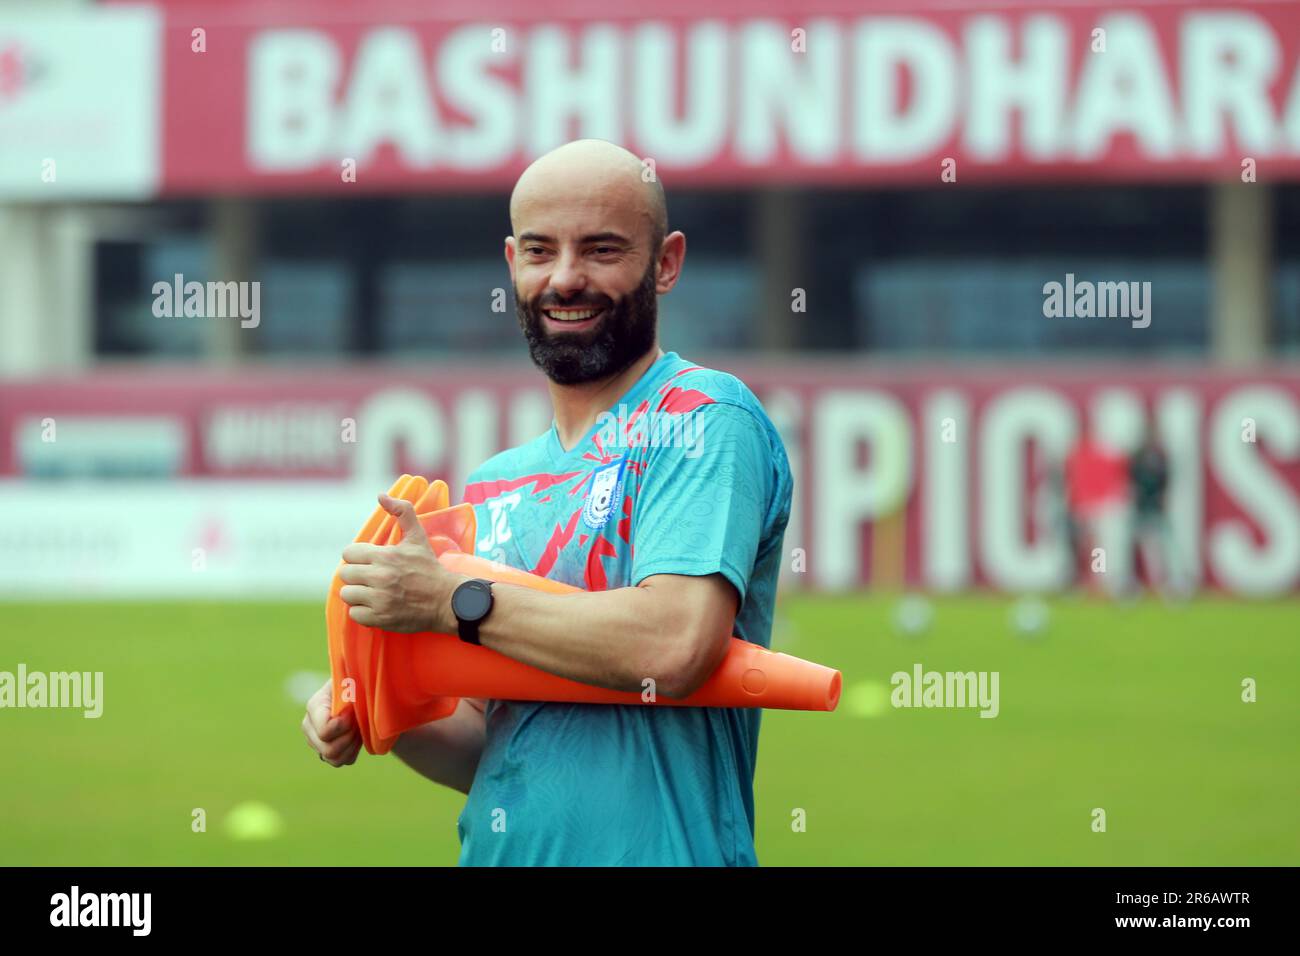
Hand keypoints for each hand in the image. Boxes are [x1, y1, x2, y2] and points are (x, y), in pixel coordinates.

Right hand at [301, 679, 360, 766]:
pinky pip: (340, 762)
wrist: (357, 692)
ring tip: (358, 729)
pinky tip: (356, 737)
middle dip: (350, 737)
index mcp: (314, 706)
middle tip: (358, 722)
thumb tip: (350, 703)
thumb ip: (350, 685)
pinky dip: (352, 752)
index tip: (353, 712)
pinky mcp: (324, 751)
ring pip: (334, 758)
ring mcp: (315, 741)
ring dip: (351, 746)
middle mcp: (309, 726)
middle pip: (329, 749)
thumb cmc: (356, 682)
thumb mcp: (352, 679)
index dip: (344, 725)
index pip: (326, 731)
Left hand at [338, 493, 465, 633]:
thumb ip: (402, 512)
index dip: (358, 557)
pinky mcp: (380, 618)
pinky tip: (377, 607)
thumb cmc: (430, 568)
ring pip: (347, 594)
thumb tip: (380, 495)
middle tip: (371, 578)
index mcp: (385, 556)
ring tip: (372, 593)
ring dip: (358, 594)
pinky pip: (354, 614)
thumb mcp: (417, 537)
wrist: (447, 601)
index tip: (370, 562)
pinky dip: (363, 612)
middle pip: (345, 574)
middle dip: (357, 575)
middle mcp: (380, 577)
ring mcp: (379, 599)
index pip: (349, 553)